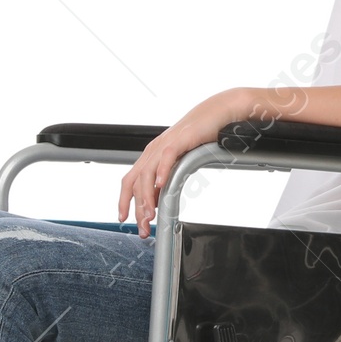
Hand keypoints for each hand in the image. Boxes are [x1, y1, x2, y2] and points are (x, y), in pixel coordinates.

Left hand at [117, 90, 247, 237]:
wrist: (216, 114)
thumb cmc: (199, 136)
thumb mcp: (179, 161)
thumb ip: (167, 177)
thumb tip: (159, 197)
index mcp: (151, 156)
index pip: (130, 182)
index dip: (124, 201)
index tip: (125, 219)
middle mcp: (153, 151)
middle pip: (134, 182)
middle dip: (136, 208)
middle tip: (143, 227)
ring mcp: (164, 145)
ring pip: (146, 174)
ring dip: (146, 197)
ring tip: (150, 215)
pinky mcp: (179, 140)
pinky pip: (166, 157)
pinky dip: (161, 171)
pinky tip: (161, 185)